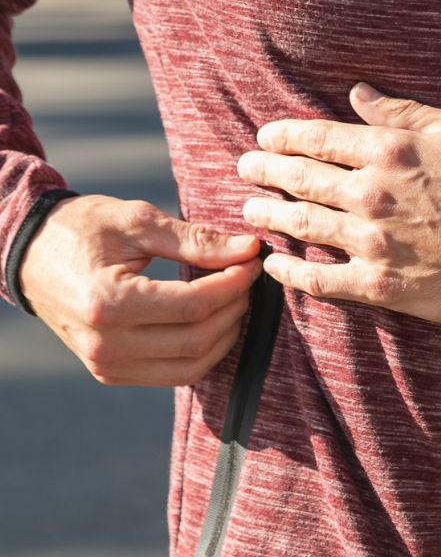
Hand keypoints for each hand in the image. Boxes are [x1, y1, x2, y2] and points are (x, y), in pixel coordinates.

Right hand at [19, 195, 262, 386]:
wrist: (32, 253)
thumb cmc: (83, 228)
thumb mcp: (138, 221)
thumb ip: (196, 240)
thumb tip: (248, 248)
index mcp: (108, 304)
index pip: (194, 305)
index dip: (234, 283)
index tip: (253, 259)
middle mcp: (105, 345)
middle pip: (197, 339)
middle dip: (235, 306)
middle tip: (249, 274)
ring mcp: (106, 365)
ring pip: (190, 367)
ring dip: (225, 334)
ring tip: (236, 296)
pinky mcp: (110, 372)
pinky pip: (172, 374)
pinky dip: (202, 350)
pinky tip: (213, 317)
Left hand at [236, 84, 440, 325]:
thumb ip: (405, 112)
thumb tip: (359, 95)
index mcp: (390, 150)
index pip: (318, 137)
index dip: (283, 135)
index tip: (264, 135)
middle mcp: (371, 193)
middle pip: (300, 178)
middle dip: (264, 170)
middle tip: (243, 168)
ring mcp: (371, 242)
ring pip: (301, 224)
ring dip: (268, 214)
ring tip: (248, 208)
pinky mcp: (378, 285)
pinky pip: (319, 279)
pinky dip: (289, 270)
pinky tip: (273, 263)